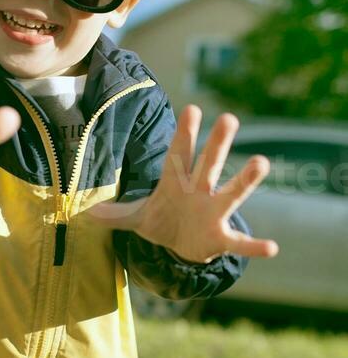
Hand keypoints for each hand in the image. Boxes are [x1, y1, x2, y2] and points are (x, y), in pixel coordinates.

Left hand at [88, 105, 278, 263]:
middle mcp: (199, 191)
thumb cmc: (163, 222)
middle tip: (230, 118)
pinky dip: (255, 245)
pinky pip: (240, 241)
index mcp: (176, 182)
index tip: (193, 109)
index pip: (179, 154)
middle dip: (217, 144)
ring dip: (247, 179)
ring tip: (262, 162)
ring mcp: (213, 212)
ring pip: (232, 192)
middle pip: (209, 164)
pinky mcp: (221, 237)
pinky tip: (272, 247)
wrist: (181, 248)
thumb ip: (115, 214)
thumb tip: (84, 212)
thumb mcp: (136, 218)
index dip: (184, 134)